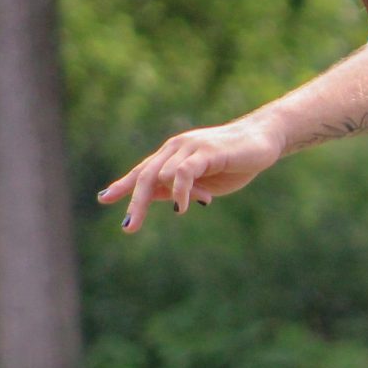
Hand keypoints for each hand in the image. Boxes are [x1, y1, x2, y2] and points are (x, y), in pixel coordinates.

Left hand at [99, 117, 288, 231]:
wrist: (263, 139)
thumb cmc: (234, 161)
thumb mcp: (203, 180)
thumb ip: (179, 186)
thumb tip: (154, 197)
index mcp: (173, 155)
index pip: (142, 171)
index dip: (123, 186)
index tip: (104, 199)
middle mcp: (175, 148)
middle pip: (145, 176)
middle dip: (135, 203)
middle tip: (129, 228)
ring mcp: (189, 147)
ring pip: (163, 177)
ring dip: (179, 197)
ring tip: (207, 199)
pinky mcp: (204, 151)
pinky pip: (182, 173)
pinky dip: (180, 191)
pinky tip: (184, 205)